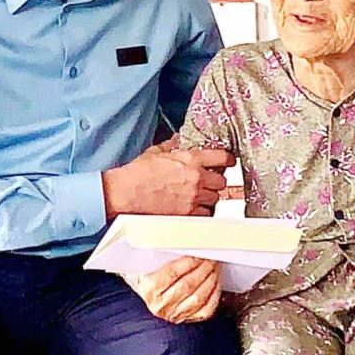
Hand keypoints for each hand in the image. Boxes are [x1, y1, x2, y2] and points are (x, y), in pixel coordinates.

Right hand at [104, 146, 233, 217]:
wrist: (126, 193)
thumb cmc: (137, 173)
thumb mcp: (156, 152)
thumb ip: (171, 145)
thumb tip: (178, 139)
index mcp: (191, 160)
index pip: (222, 158)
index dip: (227, 160)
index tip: (227, 162)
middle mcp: (196, 179)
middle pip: (222, 181)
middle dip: (216, 182)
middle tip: (208, 182)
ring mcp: (193, 198)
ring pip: (215, 199)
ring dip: (210, 198)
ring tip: (199, 196)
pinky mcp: (188, 214)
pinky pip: (206, 215)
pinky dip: (202, 212)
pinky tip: (194, 209)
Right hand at [127, 257, 221, 323]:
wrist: (143, 297)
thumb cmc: (146, 277)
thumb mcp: (146, 265)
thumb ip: (160, 255)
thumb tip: (181, 245)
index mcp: (149, 288)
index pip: (173, 273)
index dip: (189, 262)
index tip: (198, 253)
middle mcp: (161, 304)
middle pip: (188, 285)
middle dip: (203, 268)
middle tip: (210, 257)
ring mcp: (174, 314)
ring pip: (198, 297)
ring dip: (210, 279)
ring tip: (214, 267)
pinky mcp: (186, 319)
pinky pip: (206, 309)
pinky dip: (214, 294)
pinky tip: (215, 282)